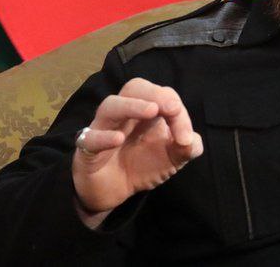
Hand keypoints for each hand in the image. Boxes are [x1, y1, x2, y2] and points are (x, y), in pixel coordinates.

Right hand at [72, 78, 203, 225]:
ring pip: (111, 106)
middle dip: (155, 93)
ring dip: (131, 106)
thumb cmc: (143, 165)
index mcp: (147, 110)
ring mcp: (104, 128)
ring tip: (151, 111)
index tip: (185, 138)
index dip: (177, 110)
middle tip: (172, 108)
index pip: (163, 96)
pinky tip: (118, 140)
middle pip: (134, 87)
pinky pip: (90, 138)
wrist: (115, 192)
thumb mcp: (173, 158)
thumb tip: (191, 140)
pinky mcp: (87, 149)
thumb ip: (188, 147)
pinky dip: (103, 137)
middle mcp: (125, 114)